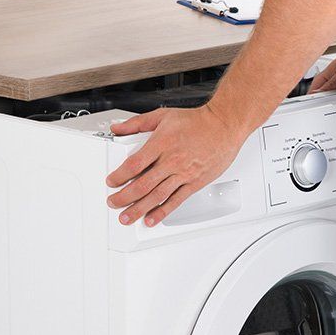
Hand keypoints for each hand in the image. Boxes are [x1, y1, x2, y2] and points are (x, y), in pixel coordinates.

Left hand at [105, 103, 246, 226]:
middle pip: (142, 184)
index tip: (111, 182)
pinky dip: (162, 212)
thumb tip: (118, 128)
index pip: (134, 164)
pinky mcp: (194, 183)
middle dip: (124, 197)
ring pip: (157, 196)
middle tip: (113, 203)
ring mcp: (183, 174)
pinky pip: (176, 200)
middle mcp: (171, 161)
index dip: (120, 176)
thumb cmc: (197, 121)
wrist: (224, 126)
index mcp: (161, 144)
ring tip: (127, 217)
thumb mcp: (162, 116)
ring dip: (139, 209)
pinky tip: (152, 219)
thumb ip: (137, 123)